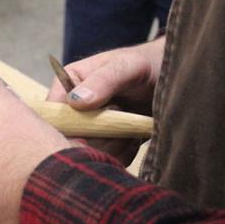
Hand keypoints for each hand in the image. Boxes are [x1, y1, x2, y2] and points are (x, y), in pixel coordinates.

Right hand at [48, 38, 164, 163]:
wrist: (171, 78)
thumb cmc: (146, 64)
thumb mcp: (126, 66)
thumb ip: (102, 80)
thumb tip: (76, 101)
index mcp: (68, 84)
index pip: (53, 113)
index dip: (66, 128)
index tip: (87, 137)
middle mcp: (73, 108)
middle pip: (68, 137)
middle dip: (95, 139)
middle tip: (120, 127)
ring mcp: (89, 127)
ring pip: (87, 152)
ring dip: (111, 147)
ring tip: (130, 130)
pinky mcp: (105, 143)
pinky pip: (105, 159)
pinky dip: (122, 154)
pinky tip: (134, 139)